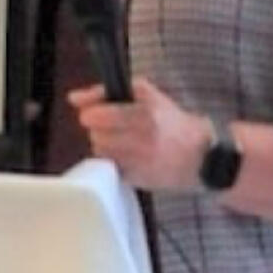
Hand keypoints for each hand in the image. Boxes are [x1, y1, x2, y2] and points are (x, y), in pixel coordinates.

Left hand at [68, 77, 210, 191]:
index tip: (95, 114)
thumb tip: (73, 98)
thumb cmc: (169, 120)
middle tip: (113, 128)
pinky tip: (130, 156)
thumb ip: (104, 92)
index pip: (97, 116)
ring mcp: (139, 162)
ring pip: (100, 153)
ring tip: (122, 142)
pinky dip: (115, 162)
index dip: (91, 114)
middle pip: (95, 136)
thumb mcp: (143, 93)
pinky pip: (111, 168)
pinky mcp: (137, 180)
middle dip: (99, 130)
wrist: (200, 156)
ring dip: (105, 147)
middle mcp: (141, 139)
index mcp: (143, 114)